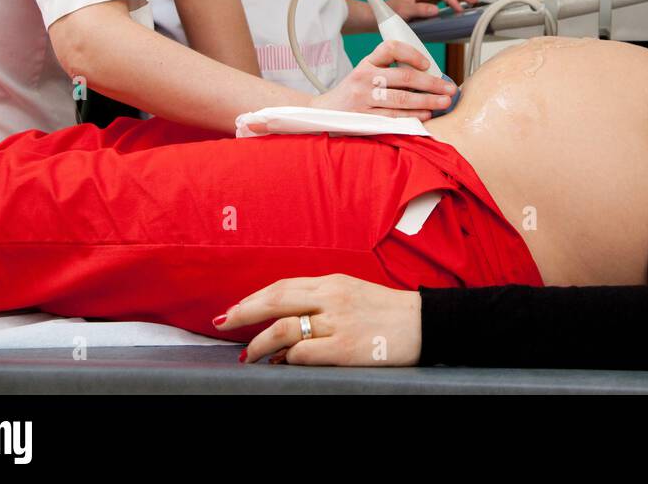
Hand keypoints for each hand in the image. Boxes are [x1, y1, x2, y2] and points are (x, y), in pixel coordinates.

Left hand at [215, 274, 422, 366]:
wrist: (424, 324)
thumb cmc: (388, 312)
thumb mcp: (353, 293)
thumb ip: (321, 301)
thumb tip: (284, 320)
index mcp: (333, 282)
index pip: (283, 286)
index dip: (255, 297)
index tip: (235, 308)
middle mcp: (331, 298)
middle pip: (275, 300)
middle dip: (243, 312)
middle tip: (223, 322)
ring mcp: (337, 323)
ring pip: (283, 328)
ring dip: (258, 344)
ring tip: (247, 354)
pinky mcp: (344, 348)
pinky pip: (302, 353)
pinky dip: (285, 359)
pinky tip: (278, 364)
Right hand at [317, 39, 454, 118]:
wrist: (324, 112)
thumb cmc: (354, 92)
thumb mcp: (365, 74)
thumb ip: (390, 71)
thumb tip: (427, 76)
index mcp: (366, 63)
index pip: (390, 48)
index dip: (412, 53)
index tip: (427, 63)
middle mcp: (364, 78)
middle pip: (404, 77)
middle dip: (432, 83)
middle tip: (449, 88)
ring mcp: (363, 99)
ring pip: (402, 99)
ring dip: (428, 101)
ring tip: (444, 102)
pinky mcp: (364, 118)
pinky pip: (394, 117)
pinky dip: (413, 116)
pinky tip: (426, 115)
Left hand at [387, 0, 479, 20]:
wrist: (378, 17)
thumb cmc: (390, 13)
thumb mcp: (405, 11)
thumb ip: (420, 10)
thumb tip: (436, 10)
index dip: (452, 0)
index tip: (459, 9)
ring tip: (471, 2)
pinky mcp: (424, 3)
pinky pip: (441, 1)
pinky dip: (451, 3)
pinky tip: (458, 7)